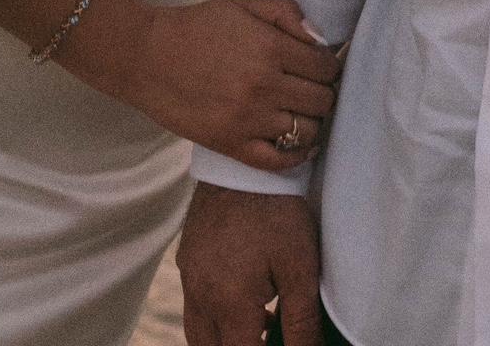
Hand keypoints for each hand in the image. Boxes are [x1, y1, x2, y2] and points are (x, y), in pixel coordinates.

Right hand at [110, 0, 339, 170]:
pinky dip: (297, 156)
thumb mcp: (244, 6)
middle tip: (314, 89)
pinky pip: (278, 161)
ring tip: (304, 113)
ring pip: (307, 131)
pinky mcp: (231, 144)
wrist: (148, 57)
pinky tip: (301, 145)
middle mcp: (265, 86)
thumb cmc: (197, 27)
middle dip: (325, 93)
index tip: (322, 68)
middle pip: (323, 100)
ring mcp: (249, 119)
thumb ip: (287, 13)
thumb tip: (319, 38)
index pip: (326, 67)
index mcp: (271, 49)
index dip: (330, 67)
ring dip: (313, 122)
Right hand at [178, 184, 321, 345]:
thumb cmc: (278, 211)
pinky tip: (247, 296)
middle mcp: (200, 296)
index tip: (284, 343)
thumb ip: (302, 321)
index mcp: (229, 304)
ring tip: (262, 325)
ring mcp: (189, 275)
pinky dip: (216, 313)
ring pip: (198, 330)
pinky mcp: (187, 256)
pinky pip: (194, 301)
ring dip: (226, 337)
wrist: (245, 162)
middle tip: (269, 337)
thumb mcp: (300, 267)